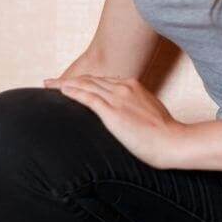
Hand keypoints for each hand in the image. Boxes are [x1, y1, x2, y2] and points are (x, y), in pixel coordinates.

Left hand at [45, 76, 187, 168]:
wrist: (172, 142)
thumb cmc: (163, 135)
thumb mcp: (148, 115)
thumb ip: (135, 111)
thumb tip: (127, 120)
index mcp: (133, 86)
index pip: (102, 81)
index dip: (84, 81)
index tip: (71, 83)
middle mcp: (124, 87)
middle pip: (90, 79)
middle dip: (69, 80)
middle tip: (51, 82)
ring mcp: (118, 98)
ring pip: (86, 85)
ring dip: (65, 84)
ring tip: (49, 85)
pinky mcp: (113, 112)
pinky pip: (88, 97)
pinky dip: (73, 92)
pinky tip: (62, 91)